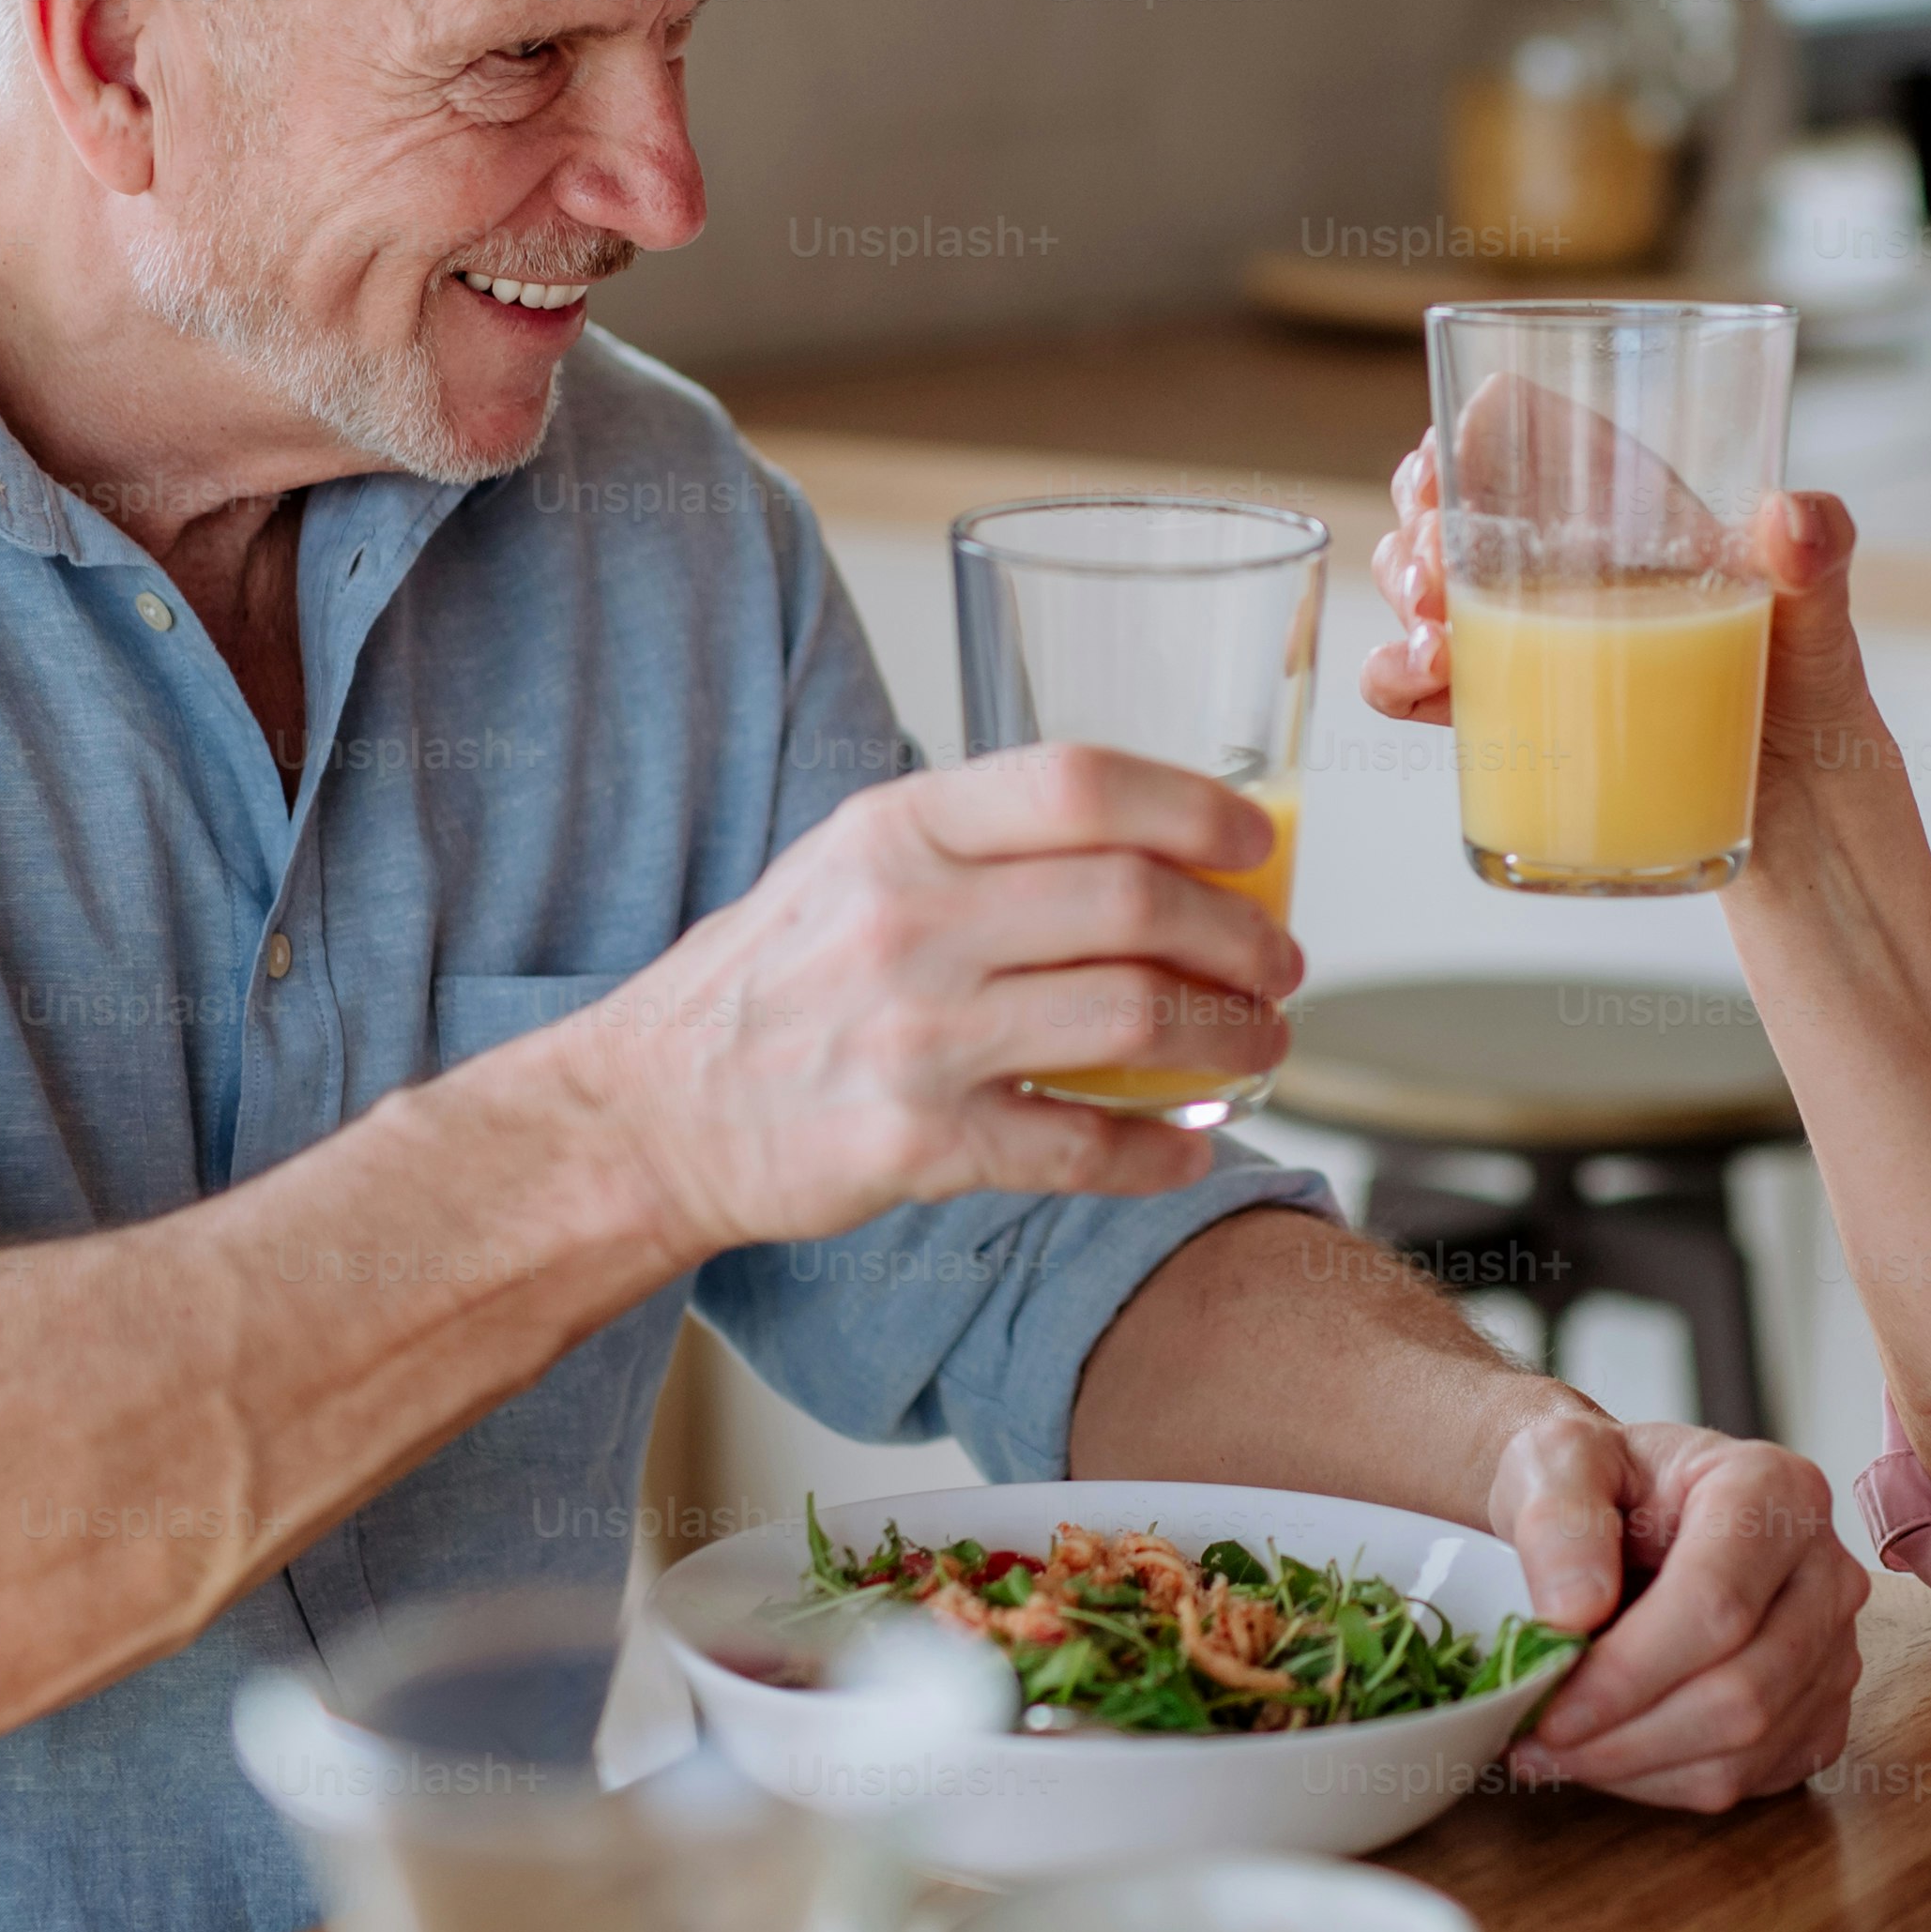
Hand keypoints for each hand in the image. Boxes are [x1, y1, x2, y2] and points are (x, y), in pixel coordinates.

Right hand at [532, 745, 1298, 1252]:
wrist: (650, 1109)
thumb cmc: (773, 978)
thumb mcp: (852, 861)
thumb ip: (982, 844)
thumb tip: (1156, 845)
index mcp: (900, 829)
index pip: (1082, 783)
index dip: (1196, 809)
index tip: (1257, 845)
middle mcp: (910, 919)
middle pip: (1134, 902)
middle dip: (1241, 937)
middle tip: (1280, 964)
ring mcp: (915, 1036)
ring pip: (1132, 1019)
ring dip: (1228, 1036)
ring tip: (1261, 1044)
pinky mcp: (918, 1144)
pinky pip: (1081, 1146)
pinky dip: (1159, 1148)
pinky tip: (1193, 1144)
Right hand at [1361, 442, 1883, 806]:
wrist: (1805, 834)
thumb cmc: (1815, 708)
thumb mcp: (1825, 626)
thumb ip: (1822, 561)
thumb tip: (1793, 518)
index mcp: (1634, 516)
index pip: (1536, 435)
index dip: (1476, 429)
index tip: (1452, 458)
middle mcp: (1573, 570)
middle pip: (1457, 504)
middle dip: (1421, 518)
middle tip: (1439, 570)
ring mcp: (1536, 643)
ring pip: (1423, 586)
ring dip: (1401, 595)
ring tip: (1436, 642)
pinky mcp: (1514, 718)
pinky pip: (1421, 684)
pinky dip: (1396, 679)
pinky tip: (1418, 687)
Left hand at [1484, 1412, 1867, 1809]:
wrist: (1628, 1509)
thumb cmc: (1600, 1481)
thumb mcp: (1556, 1461)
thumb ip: (1557, 1521)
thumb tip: (1574, 1613)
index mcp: (1775, 1491)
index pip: (1716, 1605)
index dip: (1628, 1672)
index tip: (1548, 1708)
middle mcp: (1826, 1572)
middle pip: (1742, 1692)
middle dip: (1626, 1735)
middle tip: (1536, 1740)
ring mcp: (1835, 1648)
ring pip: (1748, 1748)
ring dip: (1637, 1766)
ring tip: (1556, 1749)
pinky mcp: (1822, 1711)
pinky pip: (1752, 1777)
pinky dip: (1666, 1781)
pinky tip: (1608, 1750)